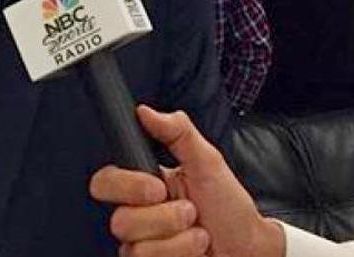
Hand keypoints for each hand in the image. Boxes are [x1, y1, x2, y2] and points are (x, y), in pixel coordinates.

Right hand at [90, 105, 284, 256]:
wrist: (248, 247)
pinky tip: (194, 252)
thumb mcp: (208, 161)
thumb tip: (146, 112)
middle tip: (191, 212)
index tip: (158, 188)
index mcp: (145, 186)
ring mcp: (142, 246)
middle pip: (119, 220)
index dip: (127, 186)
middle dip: (165, 218)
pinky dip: (181, 256)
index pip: (105, 182)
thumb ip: (178, 132)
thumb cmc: (229, 206)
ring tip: (199, 234)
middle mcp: (138, 217)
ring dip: (179, 240)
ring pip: (135, 248)